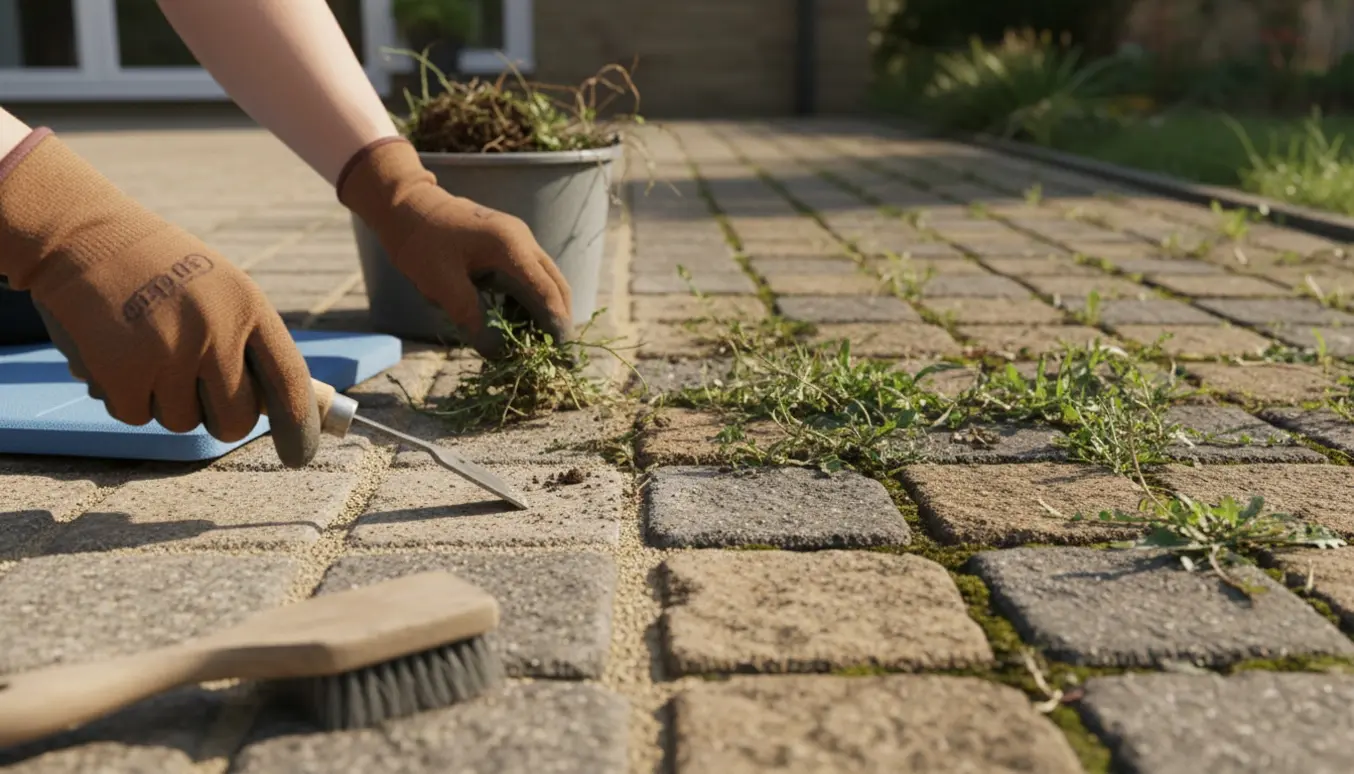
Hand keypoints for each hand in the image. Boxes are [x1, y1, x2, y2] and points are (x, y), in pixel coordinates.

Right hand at [0, 130, 320, 466]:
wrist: (83, 236)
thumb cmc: (160, 269)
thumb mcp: (222, 290)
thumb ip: (249, 343)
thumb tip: (280, 409)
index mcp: (250, 307)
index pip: (289, 382)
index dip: (299, 426)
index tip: (298, 455)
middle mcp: (216, 331)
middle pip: (236, 420)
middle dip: (219, 419)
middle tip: (197, 391)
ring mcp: (170, 352)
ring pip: (182, 422)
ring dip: (165, 401)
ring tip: (149, 351)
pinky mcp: (123, 371)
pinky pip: (136, 416)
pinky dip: (125, 396)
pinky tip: (119, 354)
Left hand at [337, 138, 572, 356]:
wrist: (407, 206)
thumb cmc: (421, 244)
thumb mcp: (441, 284)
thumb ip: (470, 317)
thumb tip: (495, 352)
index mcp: (510, 248)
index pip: (547, 291)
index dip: (557, 324)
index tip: (561, 353)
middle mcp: (522, 240)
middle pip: (556, 284)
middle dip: (560, 319)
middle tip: (558, 353)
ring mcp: (518, 238)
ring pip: (546, 279)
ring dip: (546, 310)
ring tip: (539, 341)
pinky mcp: (508, 242)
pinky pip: (530, 273)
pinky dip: (531, 299)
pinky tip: (519, 320)